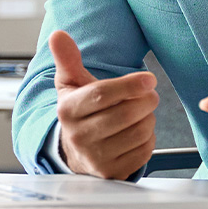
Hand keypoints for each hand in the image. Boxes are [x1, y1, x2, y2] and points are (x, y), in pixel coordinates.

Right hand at [49, 30, 157, 179]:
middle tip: (148, 94)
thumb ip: (68, 59)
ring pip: (139, 131)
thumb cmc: (80, 111)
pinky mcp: (111, 173)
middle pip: (126, 114)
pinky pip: (145, 151)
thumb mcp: (71, 84)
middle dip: (146, 100)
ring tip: (139, 113)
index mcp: (68, 110)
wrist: (75, 151)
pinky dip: (148, 138)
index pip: (102, 95)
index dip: (130, 84)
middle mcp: (78, 137)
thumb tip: (57, 35)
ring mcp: (94, 158)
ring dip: (148, 118)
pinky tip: (136, 132)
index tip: (150, 78)